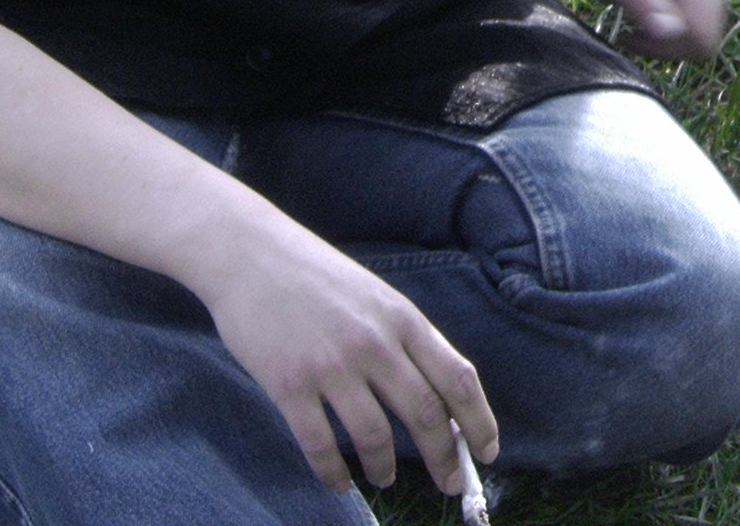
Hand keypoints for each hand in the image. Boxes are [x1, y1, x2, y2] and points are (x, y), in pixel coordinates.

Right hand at [188, 213, 498, 494]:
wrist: (251, 254)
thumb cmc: (317, 277)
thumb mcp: (377, 299)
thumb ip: (405, 343)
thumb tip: (438, 402)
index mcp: (403, 319)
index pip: (458, 378)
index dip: (479, 421)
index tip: (488, 452)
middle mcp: (375, 343)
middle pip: (425, 413)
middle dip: (443, 457)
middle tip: (451, 483)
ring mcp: (332, 366)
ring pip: (375, 436)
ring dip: (385, 466)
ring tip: (386, 478)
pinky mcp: (289, 385)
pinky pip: (320, 444)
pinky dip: (333, 472)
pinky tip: (339, 482)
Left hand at [574, 0, 727, 58]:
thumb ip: (642, 3)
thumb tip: (672, 33)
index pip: (703, 33)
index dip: (669, 47)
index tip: (632, 34)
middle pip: (706, 42)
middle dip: (667, 48)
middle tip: (632, 33)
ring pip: (704, 42)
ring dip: (669, 45)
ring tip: (638, 26)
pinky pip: (700, 33)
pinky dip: (674, 38)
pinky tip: (650, 22)